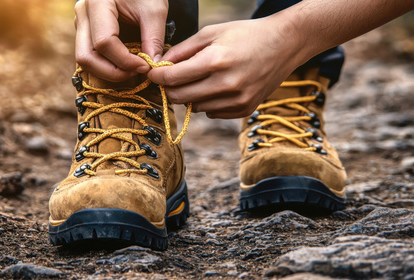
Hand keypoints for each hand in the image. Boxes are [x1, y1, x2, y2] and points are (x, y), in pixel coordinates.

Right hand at [74, 0, 167, 81]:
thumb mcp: (154, 10)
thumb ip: (154, 38)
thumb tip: (154, 67)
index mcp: (97, 2)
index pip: (104, 42)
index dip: (125, 60)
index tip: (146, 66)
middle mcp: (83, 13)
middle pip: (86, 56)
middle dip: (112, 72)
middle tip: (137, 72)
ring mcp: (80, 23)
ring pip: (84, 59)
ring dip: (108, 71)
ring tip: (132, 70)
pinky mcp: (85, 31)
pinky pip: (90, 55)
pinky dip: (106, 65)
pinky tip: (125, 65)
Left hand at [148, 18, 304, 118]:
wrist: (283, 44)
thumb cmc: (244, 34)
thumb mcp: (211, 33)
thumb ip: (182, 50)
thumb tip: (159, 66)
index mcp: (215, 61)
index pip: (173, 78)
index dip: (157, 77)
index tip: (153, 74)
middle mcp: (226, 84)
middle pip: (180, 97)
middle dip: (170, 89)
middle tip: (172, 79)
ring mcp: (237, 100)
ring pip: (194, 107)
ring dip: (190, 95)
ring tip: (200, 79)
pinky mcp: (244, 109)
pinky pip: (212, 113)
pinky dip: (207, 102)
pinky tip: (217, 87)